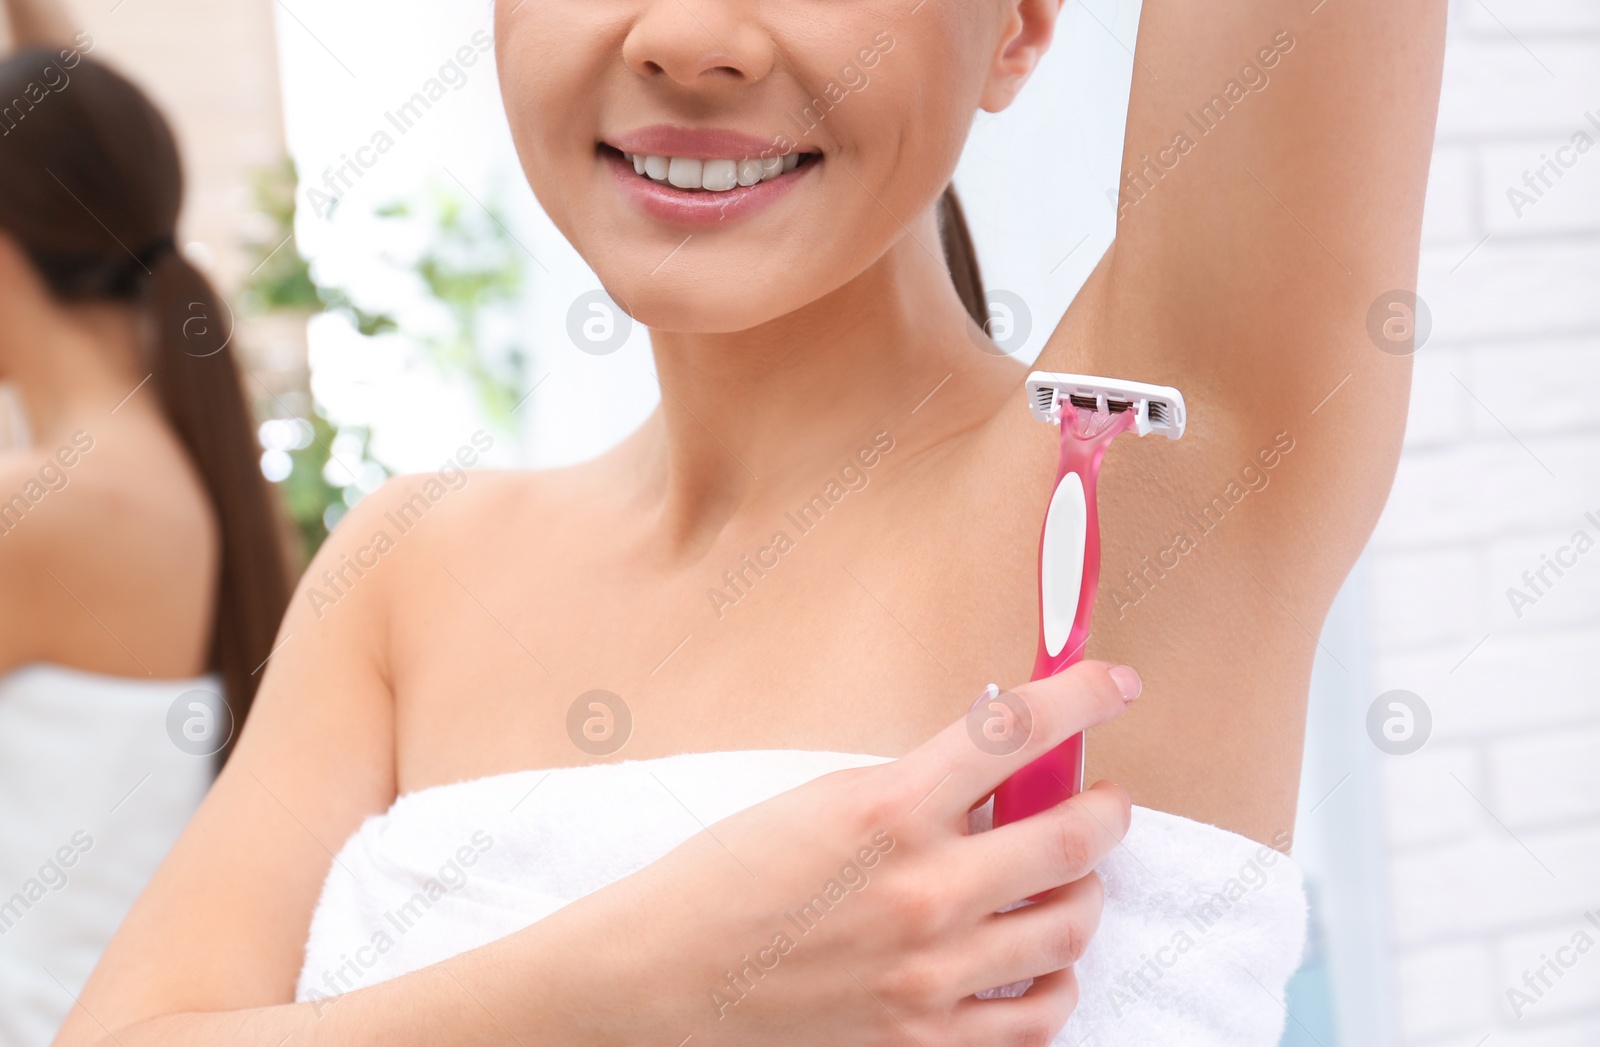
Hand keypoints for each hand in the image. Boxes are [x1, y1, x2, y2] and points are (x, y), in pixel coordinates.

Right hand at [594, 660, 1138, 1046]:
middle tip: (1105, 801)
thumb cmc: (726, 882)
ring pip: (1070, 927)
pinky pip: (1039, 1016)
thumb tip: (999, 774)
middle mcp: (924, 891)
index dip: (1082, 695)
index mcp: (888, 809)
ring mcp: (931, 974)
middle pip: (1074, 836)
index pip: (1017, 730)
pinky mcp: (925, 1040)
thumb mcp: (820, 800)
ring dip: (1084, 893)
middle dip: (1108, 808)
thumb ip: (915, 787)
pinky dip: (1054, 981)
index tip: (1112, 684)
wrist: (661, 984)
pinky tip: (1036, 961)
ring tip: (1067, 882)